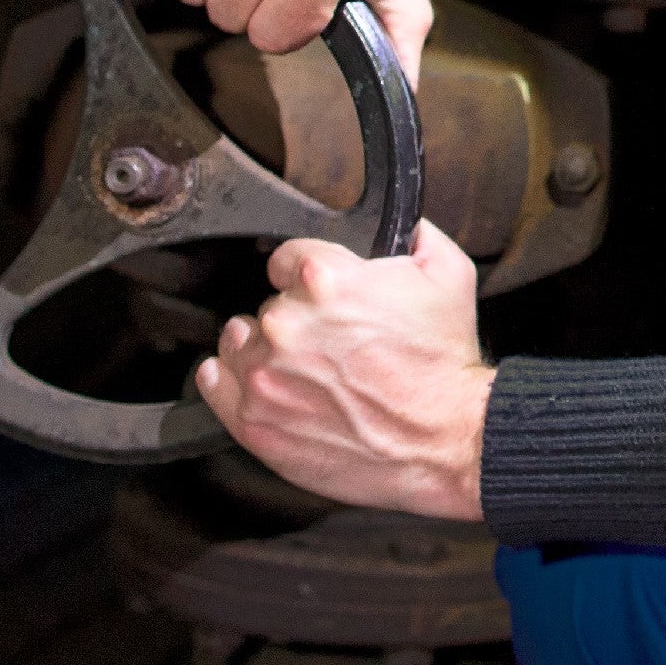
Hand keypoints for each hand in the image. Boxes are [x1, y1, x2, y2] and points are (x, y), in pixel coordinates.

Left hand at [197, 220, 494, 519]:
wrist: (446, 439)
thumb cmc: (444, 364)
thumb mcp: (452, 276)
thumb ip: (419, 235)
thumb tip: (406, 225)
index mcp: (324, 277)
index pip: (285, 258)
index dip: (308, 275)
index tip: (323, 294)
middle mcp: (285, 323)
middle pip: (268, 304)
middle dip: (296, 317)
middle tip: (332, 341)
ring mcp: (264, 375)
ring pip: (240, 341)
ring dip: (263, 348)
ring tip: (303, 367)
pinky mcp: (254, 420)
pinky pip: (214, 382)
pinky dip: (231, 379)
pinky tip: (264, 382)